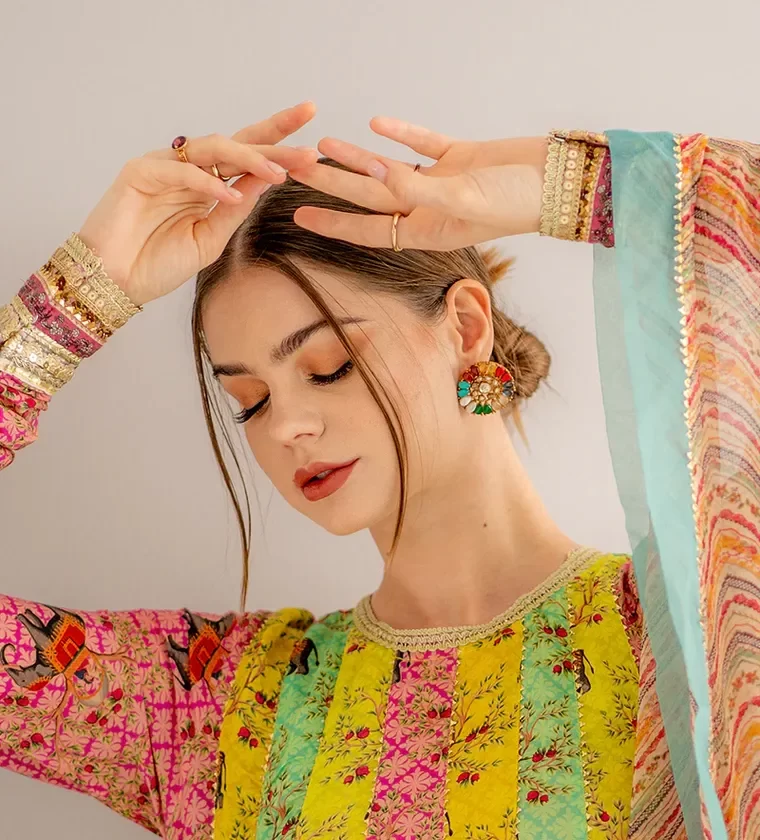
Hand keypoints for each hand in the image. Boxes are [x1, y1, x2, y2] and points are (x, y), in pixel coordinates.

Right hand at [78, 102, 318, 306]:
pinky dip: (207, 181)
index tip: (313, 147)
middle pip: (236, 143)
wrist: (118, 283)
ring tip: (278, 173)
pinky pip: (180, 169)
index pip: (248, 158)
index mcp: (208, 183)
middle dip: (275, 142)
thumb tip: (269, 182)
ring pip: (212, 149)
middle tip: (308, 150)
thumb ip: (236, 211)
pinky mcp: (139, 171)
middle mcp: (189, 169)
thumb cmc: (160, 263)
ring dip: (248, 158)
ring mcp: (164, 165)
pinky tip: (231, 194)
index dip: (278, 147)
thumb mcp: (211, 239)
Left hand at [289, 116, 547, 251]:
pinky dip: (402, 134)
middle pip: (370, 197)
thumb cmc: (517, 202)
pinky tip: (378, 122)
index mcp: (427, 231)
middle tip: (297, 172)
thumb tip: (374, 172)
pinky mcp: (460, 157)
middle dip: (332, 185)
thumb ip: (416, 188)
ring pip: (390, 170)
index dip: (333, 222)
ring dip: (358, 158)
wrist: (560, 180)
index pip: (368, 229)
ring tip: (324, 145)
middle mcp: (429, 210)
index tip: (299, 216)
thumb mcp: (463, 199)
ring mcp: (443, 183)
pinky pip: (423, 145)